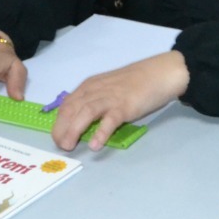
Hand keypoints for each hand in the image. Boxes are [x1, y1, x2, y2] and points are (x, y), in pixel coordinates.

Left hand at [49, 50, 188, 150]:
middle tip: (61, 146)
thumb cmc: (136, 82)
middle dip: (61, 128)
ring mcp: (110, 98)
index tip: (57, 136)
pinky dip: (100, 132)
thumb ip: (96, 100)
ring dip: (74, 130)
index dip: (59, 122)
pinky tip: (95, 145)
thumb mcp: (109, 88)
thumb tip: (84, 120)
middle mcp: (95, 91)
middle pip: (71, 110)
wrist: (160, 73)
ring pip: (85, 113)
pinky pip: (109, 120)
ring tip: (69, 146)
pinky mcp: (125, 106)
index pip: (67, 105)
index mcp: (90, 86)